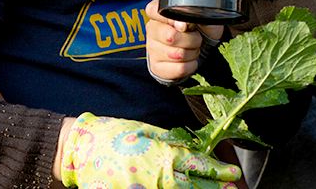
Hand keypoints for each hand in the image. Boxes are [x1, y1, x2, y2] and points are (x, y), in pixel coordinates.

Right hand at [59, 113, 239, 188]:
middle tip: (230, 188)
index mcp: (164, 154)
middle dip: (215, 188)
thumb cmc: (114, 135)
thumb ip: (171, 142)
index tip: (232, 174)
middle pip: (196, 187)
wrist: (82, 150)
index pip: (199, 165)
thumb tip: (194, 149)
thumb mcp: (147, 131)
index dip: (219, 171)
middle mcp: (160, 175)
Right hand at [144, 0, 222, 80]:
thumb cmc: (200, 28)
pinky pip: (179, 69)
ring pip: (178, 55)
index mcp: (158, 12)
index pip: (154, 10)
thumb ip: (193, 12)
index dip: (172, 19)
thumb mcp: (201, 15)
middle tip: (195, 38)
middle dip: (191, 39)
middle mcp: (152, 29)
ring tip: (192, 48)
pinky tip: (189, 60)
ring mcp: (152, 49)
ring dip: (193, 52)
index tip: (185, 25)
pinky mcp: (157, 67)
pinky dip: (191, 65)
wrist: (204, 47)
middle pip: (171, 36)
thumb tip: (182, 24)